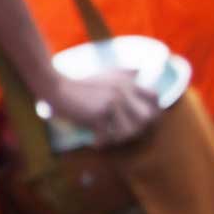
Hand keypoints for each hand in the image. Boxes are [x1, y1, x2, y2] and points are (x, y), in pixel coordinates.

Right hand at [43, 71, 161, 146]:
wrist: (58, 87)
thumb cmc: (82, 83)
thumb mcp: (107, 73)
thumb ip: (126, 73)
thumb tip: (140, 71)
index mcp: (128, 82)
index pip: (155, 96)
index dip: (155, 110)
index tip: (146, 121)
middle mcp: (123, 92)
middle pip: (146, 118)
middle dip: (139, 129)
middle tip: (126, 133)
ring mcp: (111, 103)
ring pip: (129, 131)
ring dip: (119, 139)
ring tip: (110, 138)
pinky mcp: (97, 114)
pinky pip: (107, 137)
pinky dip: (100, 142)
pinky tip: (94, 142)